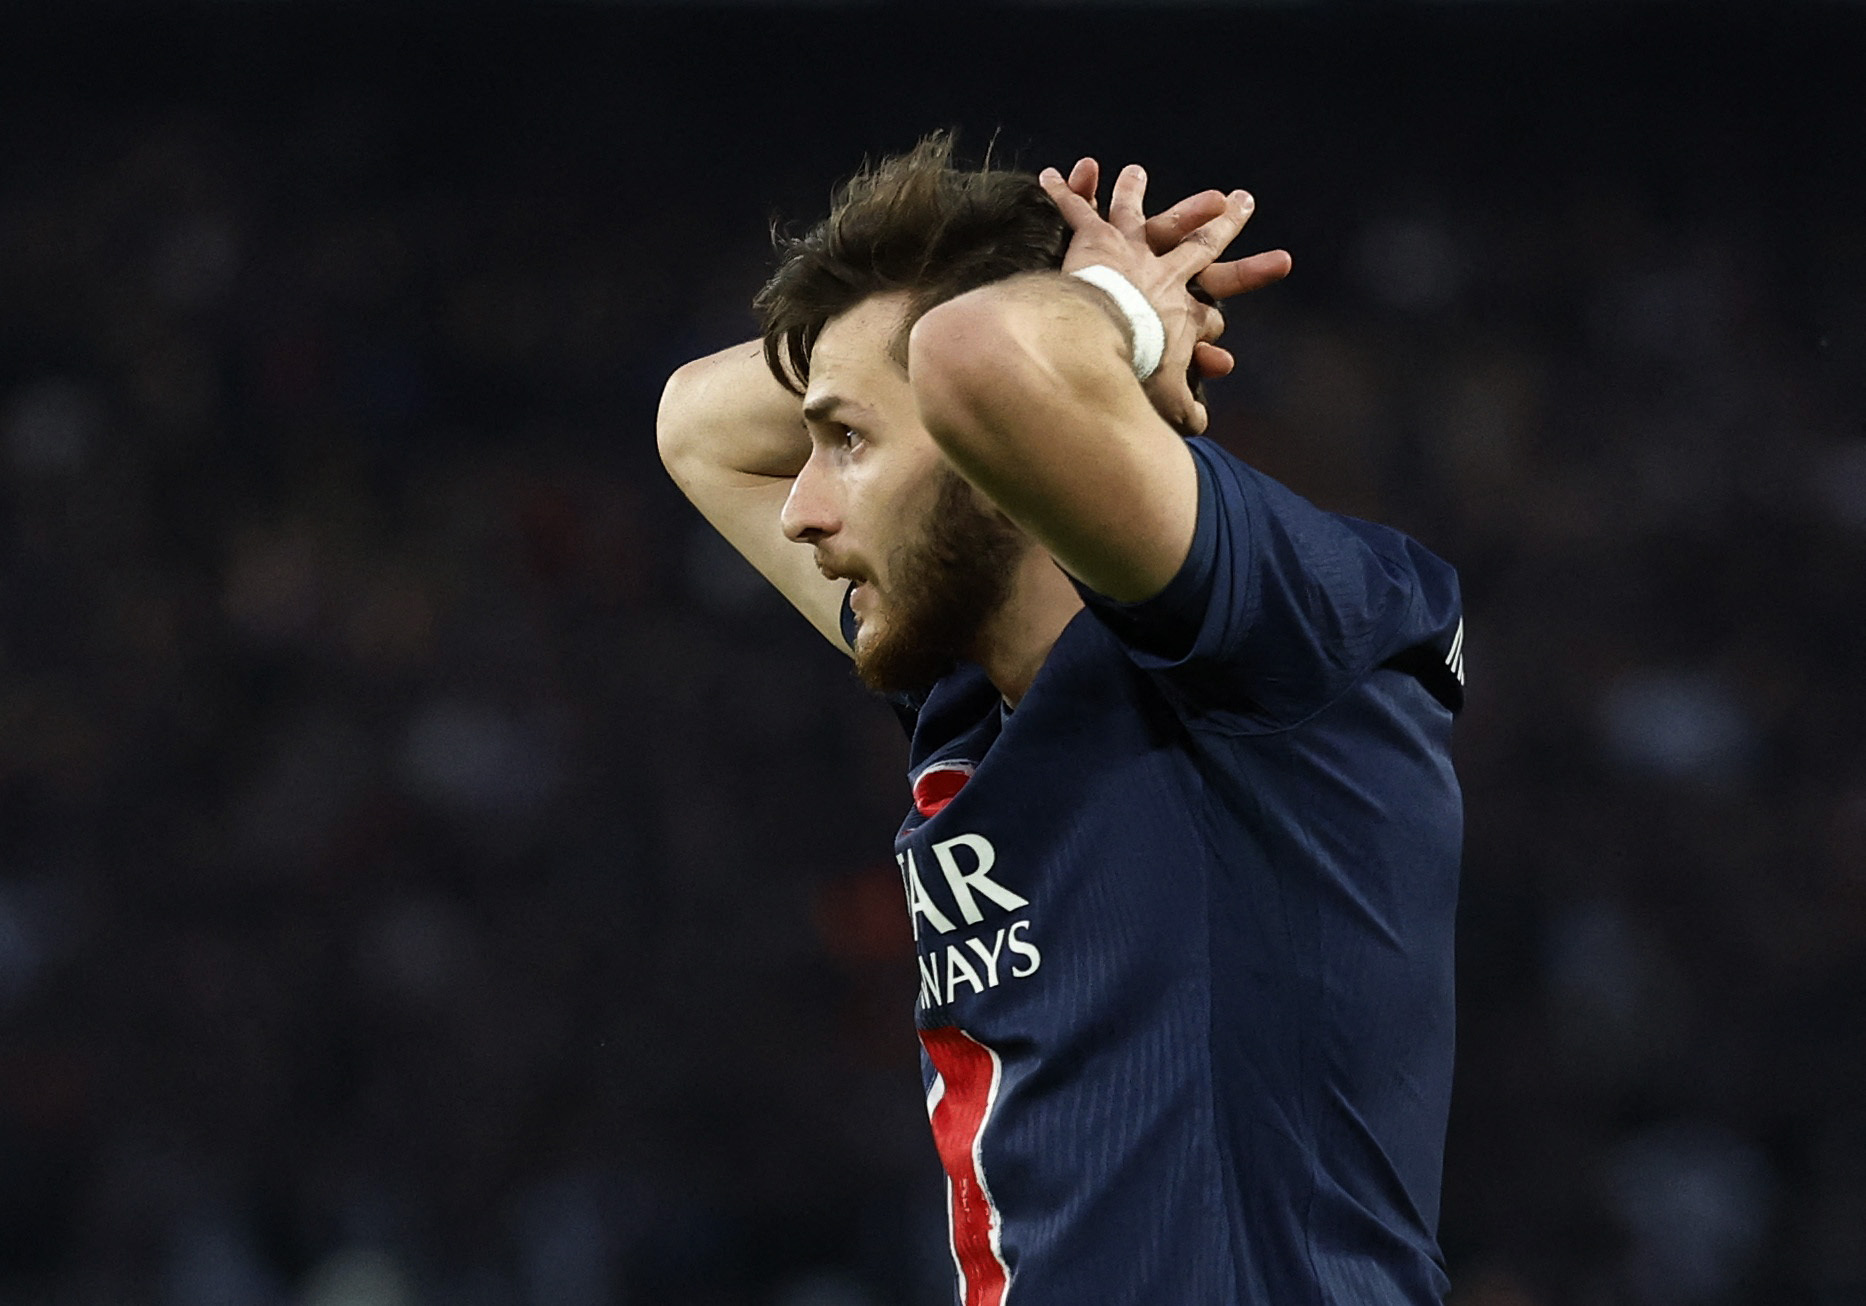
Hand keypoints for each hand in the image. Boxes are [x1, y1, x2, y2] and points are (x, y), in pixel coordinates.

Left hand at [1041, 158, 1290, 433]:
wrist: (1099, 342)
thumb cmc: (1134, 372)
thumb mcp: (1165, 398)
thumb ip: (1182, 413)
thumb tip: (1198, 431)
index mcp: (1183, 311)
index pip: (1210, 311)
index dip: (1217, 318)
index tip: (1221, 324)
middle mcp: (1164, 271)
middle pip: (1202, 241)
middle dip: (1225, 222)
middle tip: (1242, 201)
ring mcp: (1129, 250)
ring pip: (1133, 213)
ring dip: (1132, 191)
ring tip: (1133, 171)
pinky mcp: (1093, 240)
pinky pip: (1075, 209)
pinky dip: (1063, 190)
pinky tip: (1050, 173)